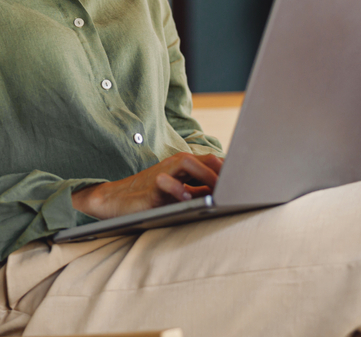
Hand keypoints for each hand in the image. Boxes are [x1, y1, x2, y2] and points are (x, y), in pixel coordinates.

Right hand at [71, 153, 223, 219]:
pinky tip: (187, 198)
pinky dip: (177, 188)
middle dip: (221, 170)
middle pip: (202, 159)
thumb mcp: (178, 193)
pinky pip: (164, 183)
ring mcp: (160, 175)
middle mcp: (173, 166)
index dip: (228, 168)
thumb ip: (199, 190)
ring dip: (205, 175)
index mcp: (182, 167)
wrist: (114, 202)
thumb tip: (225, 194)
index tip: (246, 179)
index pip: (210, 161)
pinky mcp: (149, 189)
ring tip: (219, 189)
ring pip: (186, 163)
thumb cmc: (150, 198)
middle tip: (238, 184)